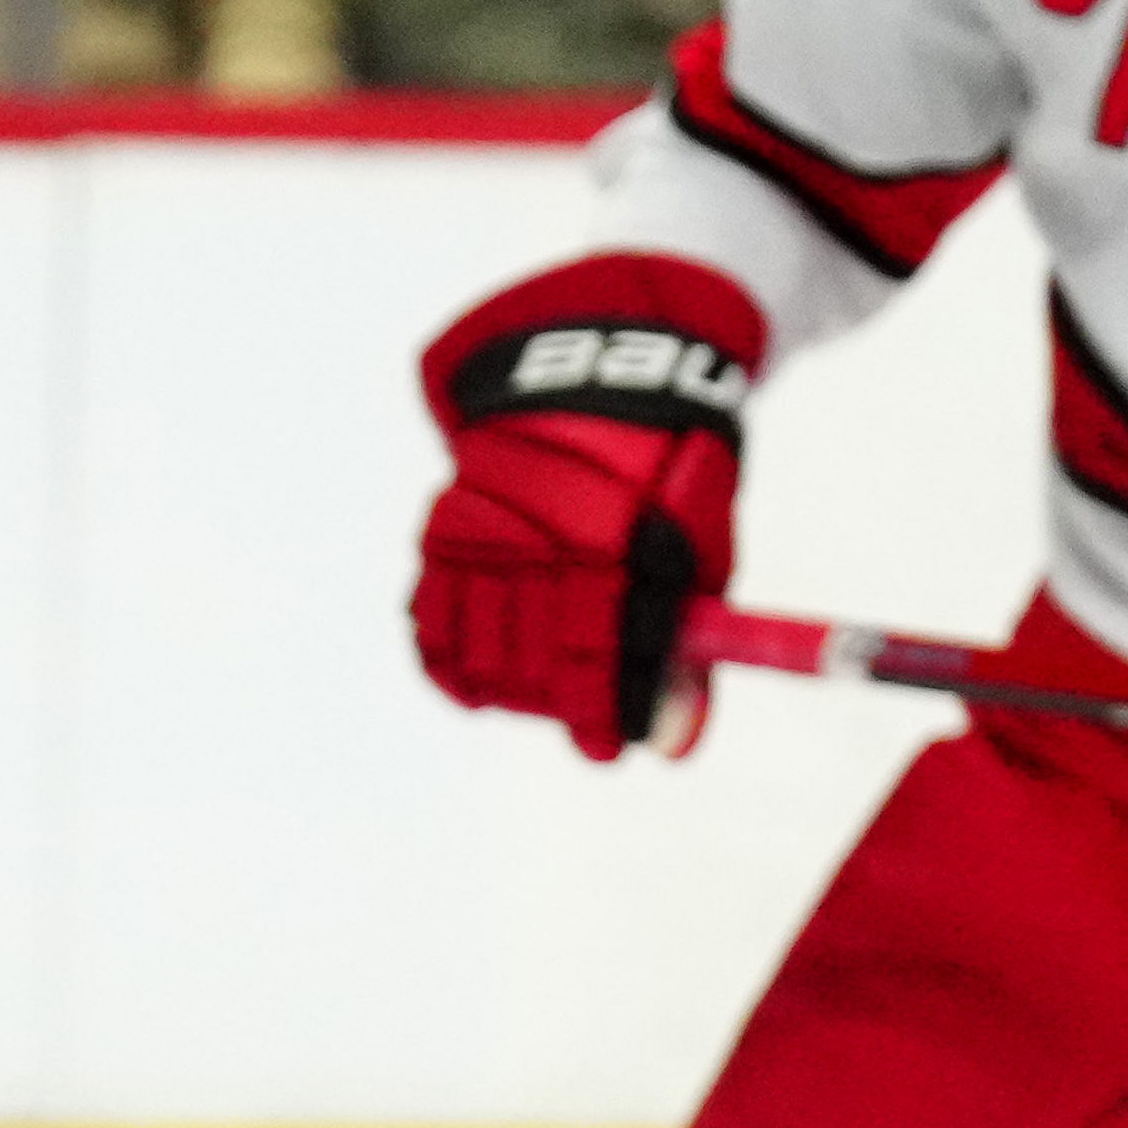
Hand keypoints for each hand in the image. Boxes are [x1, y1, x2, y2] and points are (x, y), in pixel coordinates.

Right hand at [413, 253, 763, 761]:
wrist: (591, 375)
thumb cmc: (662, 476)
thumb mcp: (696, 551)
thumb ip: (684, 651)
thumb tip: (672, 747)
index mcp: (626, 534)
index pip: (605, 650)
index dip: (604, 713)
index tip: (610, 752)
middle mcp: (548, 531)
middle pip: (537, 660)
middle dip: (558, 706)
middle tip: (580, 721)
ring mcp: (488, 529)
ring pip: (481, 648)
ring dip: (509, 690)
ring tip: (536, 695)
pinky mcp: (442, 529)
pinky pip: (431, 619)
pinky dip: (448, 661)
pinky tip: (474, 682)